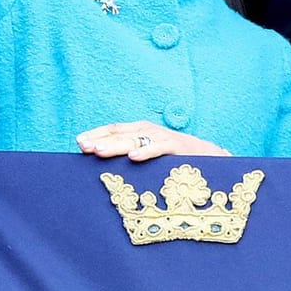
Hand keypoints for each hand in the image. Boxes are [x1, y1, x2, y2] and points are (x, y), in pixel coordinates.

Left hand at [76, 120, 232, 160]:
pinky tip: (133, 157)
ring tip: (99, 151)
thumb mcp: (150, 155)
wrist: (212, 159)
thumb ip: (130, 154)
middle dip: (100, 140)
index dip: (96, 134)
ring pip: (135, 140)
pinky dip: (146, 151)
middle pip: (120, 134)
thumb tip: (100, 161)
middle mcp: (150, 131)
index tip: (79, 143)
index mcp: (141, 131)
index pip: (114, 129)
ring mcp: (164, 138)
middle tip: (83, 147)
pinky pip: (160, 148)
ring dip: (116, 145)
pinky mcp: (178, 147)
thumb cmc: (174, 160)